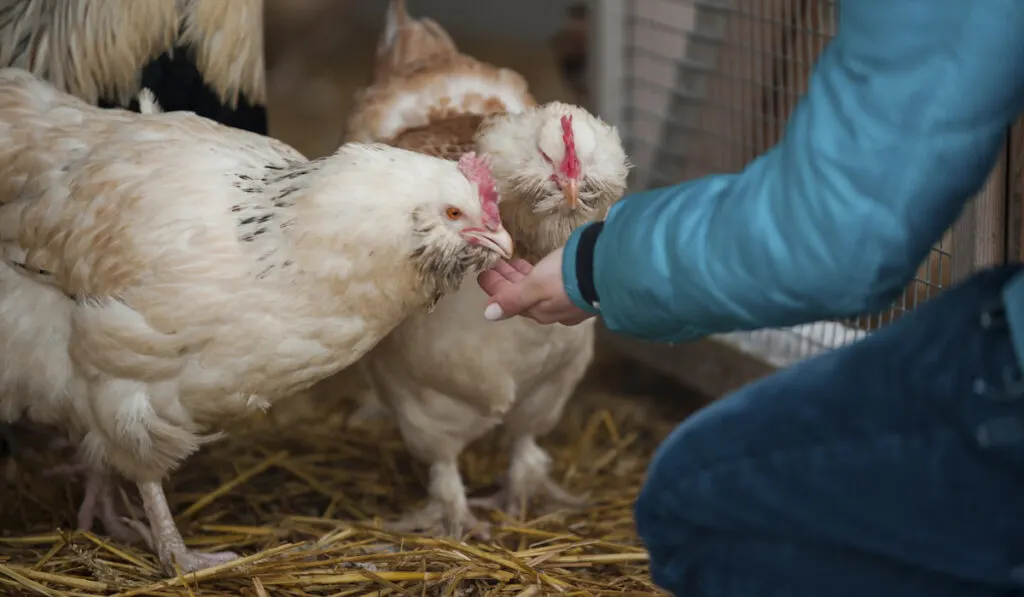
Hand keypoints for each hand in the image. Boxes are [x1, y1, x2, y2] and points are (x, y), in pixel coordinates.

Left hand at [476, 248, 594, 325]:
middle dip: (508, 280)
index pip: (509, 300)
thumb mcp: (536, 285)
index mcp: (540, 312)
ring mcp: (569, 301)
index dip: (494, 286)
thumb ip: (513, 299)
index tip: (483, 273)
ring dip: (523, 276)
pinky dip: (541, 276)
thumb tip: (489, 315)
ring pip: (539, 289)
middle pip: (523, 295)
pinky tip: (542, 268)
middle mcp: (554, 311)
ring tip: (513, 262)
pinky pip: (553, 284)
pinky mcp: (583, 290)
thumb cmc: (569, 274)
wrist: (611, 268)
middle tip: (496, 264)